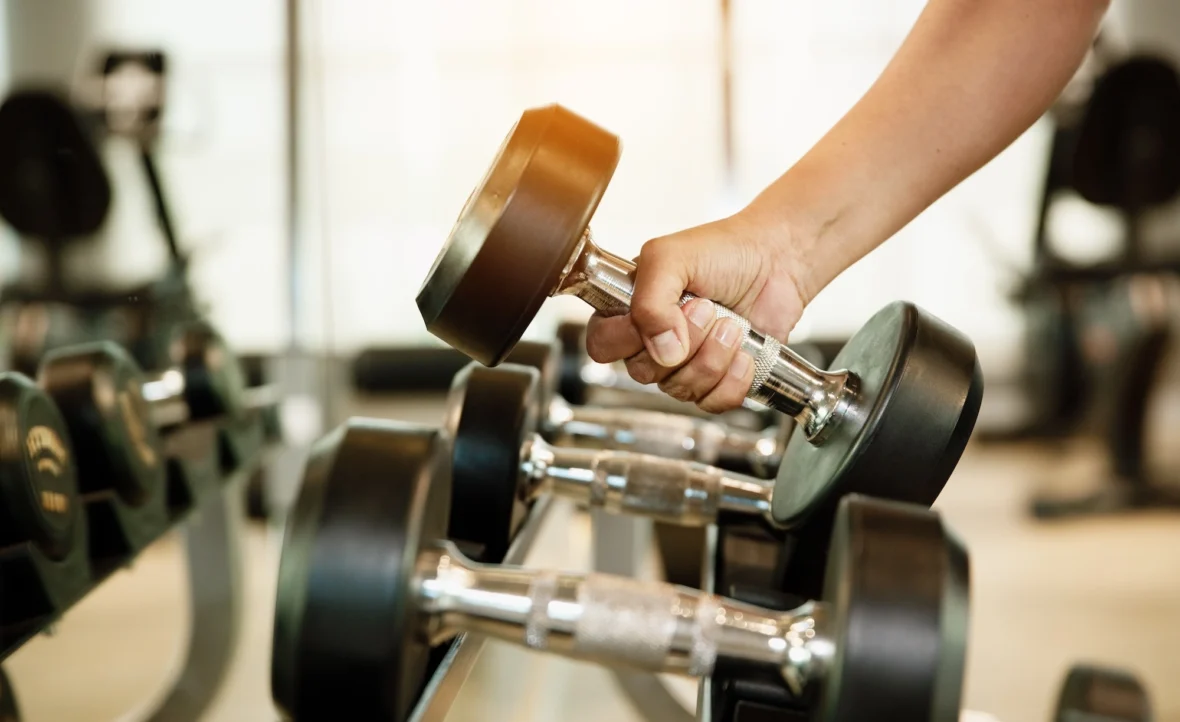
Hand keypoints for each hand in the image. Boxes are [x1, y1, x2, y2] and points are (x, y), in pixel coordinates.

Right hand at [583, 209, 810, 413]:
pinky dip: (733, 380)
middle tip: (708, 308)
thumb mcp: (670, 258)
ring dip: (713, 356)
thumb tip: (661, 350)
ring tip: (731, 324)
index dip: (628, 339)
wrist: (777, 259)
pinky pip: (711, 402)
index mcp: (629, 309)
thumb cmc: (722, 250)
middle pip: (644, 373)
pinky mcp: (718, 379)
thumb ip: (650, 300)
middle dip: (686, 342)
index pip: (602, 345)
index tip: (662, 315)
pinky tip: (744, 353)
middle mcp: (652, 340)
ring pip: (680, 389)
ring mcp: (685, 363)